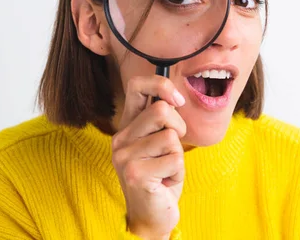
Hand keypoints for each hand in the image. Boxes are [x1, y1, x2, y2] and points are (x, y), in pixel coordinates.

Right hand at [111, 75, 186, 238]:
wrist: (153, 216)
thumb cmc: (161, 177)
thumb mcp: (160, 143)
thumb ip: (162, 121)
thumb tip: (176, 97)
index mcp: (127, 126)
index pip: (137, 86)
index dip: (161, 84)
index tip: (177, 100)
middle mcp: (120, 138)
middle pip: (161, 110)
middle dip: (178, 127)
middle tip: (173, 149)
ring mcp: (125, 156)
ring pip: (170, 136)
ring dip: (178, 155)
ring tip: (166, 169)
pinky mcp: (136, 173)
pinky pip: (175, 159)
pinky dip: (178, 171)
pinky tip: (166, 182)